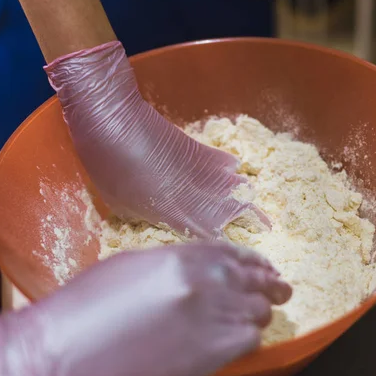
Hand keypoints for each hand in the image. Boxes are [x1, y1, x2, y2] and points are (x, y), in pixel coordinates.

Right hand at [0, 242, 290, 375]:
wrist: (66, 353)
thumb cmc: (87, 308)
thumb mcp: (134, 266)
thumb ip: (176, 264)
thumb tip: (200, 272)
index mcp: (187, 256)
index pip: (236, 254)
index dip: (255, 261)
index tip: (264, 267)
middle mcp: (209, 280)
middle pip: (256, 280)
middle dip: (269, 285)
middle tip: (280, 290)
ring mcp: (216, 313)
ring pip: (260, 310)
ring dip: (259, 313)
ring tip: (260, 315)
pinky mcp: (217, 349)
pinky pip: (251, 339)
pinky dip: (249, 338)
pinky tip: (240, 339)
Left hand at [44, 41, 267, 237]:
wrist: (116, 122)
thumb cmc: (111, 170)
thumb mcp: (124, 207)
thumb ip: (149, 216)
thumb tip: (156, 216)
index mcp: (181, 217)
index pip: (215, 240)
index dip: (226, 249)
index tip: (233, 254)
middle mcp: (204, 197)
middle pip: (242, 211)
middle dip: (254, 221)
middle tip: (263, 227)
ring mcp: (207, 171)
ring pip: (239, 187)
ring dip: (244, 195)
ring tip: (248, 202)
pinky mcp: (204, 150)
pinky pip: (227, 164)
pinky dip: (230, 170)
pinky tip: (231, 171)